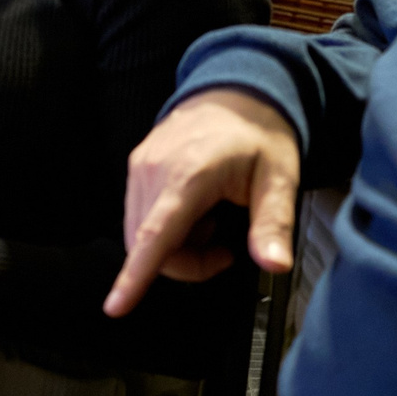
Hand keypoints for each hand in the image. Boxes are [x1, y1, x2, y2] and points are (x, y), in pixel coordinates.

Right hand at [113, 88, 301, 316]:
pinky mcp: (137, 168)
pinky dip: (167, 228)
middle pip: (149, 246)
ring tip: (212, 220)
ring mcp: (140, 168)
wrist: (237, 89)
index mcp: (188, 175)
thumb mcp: (280, 177)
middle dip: (186, 262)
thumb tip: (274, 264)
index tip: (116, 306)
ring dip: (176, 245)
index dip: (135, 275)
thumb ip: (273, 224)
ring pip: (142, 236)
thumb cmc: (259, 133)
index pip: (155, 236)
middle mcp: (154, 170)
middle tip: (226, 247)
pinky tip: (195, 209)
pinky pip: (140, 217)